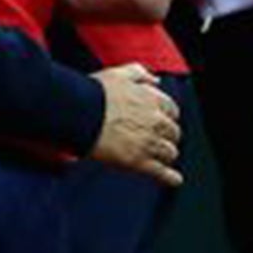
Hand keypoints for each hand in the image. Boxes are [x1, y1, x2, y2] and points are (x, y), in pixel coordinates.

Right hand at [88, 64, 183, 188]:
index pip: (172, 110)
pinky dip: (170, 177)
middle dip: (166, 135)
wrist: (78, 113)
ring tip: (158, 155)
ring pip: (169, 152)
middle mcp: (155, 122)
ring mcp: (148, 143)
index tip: (160, 119)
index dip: (166, 115)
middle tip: (155, 137)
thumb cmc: (94, 93)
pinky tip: (174, 179)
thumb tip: (156, 80)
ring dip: (165, 153)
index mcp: (152, 100)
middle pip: (173, 133)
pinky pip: (162, 173)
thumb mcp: (117, 73)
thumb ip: (139, 73)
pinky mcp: (139, 162)